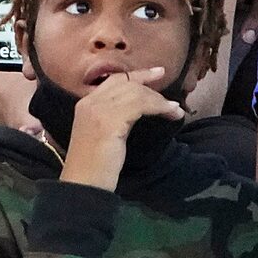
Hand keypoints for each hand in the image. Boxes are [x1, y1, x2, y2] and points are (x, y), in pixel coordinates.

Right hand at [60, 65, 183, 186]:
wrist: (83, 183)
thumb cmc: (93, 167)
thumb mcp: (100, 136)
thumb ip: (112, 121)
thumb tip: (133, 114)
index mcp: (84, 104)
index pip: (113, 81)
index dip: (136, 75)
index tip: (154, 73)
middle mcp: (90, 102)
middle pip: (125, 83)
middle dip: (148, 80)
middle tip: (166, 81)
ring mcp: (99, 110)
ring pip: (135, 93)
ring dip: (159, 99)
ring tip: (175, 109)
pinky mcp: (110, 121)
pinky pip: (141, 105)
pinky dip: (159, 106)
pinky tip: (170, 113)